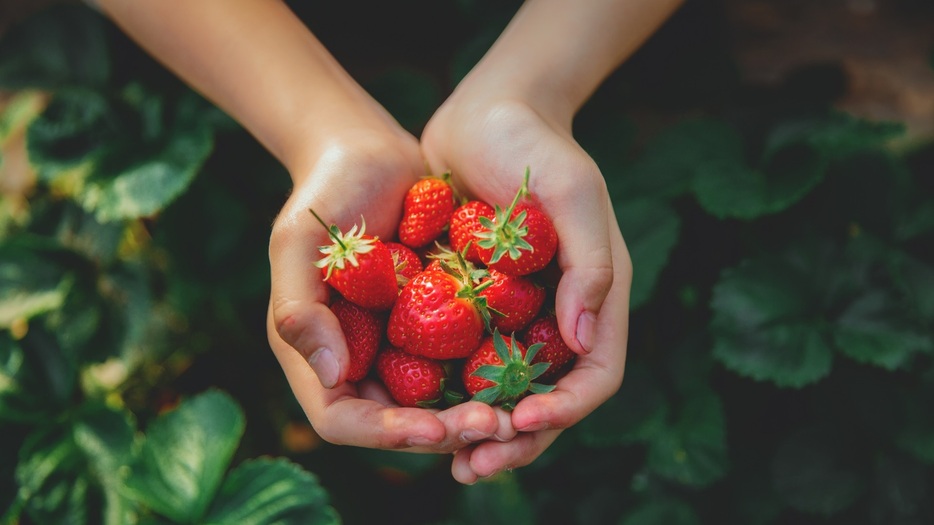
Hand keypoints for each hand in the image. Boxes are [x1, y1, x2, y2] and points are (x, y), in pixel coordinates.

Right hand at [266, 128, 509, 452]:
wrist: (370, 153)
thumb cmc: (325, 192)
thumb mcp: (299, 243)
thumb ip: (300, 309)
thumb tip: (330, 376)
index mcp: (316, 352)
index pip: (342, 418)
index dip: (387, 433)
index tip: (435, 429)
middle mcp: (358, 359)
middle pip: (397, 422)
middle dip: (444, 431)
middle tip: (495, 424)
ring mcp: (397, 344)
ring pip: (435, 401)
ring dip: (472, 412)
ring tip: (515, 409)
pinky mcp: (434, 323)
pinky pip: (461, 361)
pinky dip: (487, 374)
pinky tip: (525, 371)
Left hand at [421, 95, 632, 482]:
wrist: (485, 112)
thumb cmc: (534, 146)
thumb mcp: (573, 192)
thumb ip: (590, 264)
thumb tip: (584, 341)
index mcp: (595, 296)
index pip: (594, 374)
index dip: (564, 408)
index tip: (520, 418)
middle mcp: (559, 315)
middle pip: (549, 398)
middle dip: (518, 438)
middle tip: (474, 466)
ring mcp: (517, 314)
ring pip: (506, 391)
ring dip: (482, 430)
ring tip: (449, 459)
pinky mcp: (475, 306)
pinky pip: (465, 361)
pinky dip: (449, 392)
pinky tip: (417, 411)